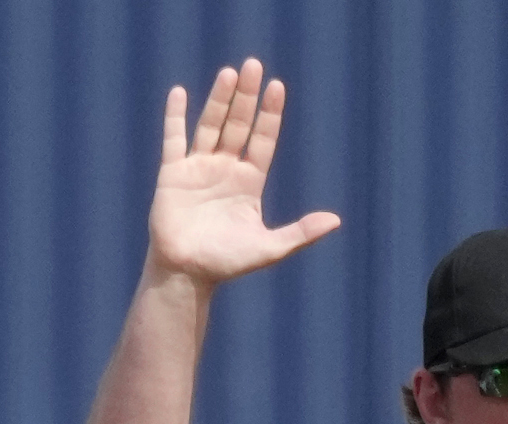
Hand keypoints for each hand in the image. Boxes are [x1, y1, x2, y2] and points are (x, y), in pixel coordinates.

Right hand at [147, 60, 339, 289]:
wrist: (186, 275)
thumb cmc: (226, 264)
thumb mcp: (269, 249)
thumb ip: (300, 234)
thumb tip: (335, 221)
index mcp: (249, 181)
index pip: (262, 139)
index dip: (269, 114)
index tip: (277, 87)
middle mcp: (225, 169)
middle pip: (238, 124)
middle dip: (246, 96)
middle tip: (253, 65)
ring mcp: (198, 169)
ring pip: (210, 125)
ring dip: (219, 100)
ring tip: (230, 72)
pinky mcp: (172, 175)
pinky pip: (174, 139)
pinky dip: (176, 117)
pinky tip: (180, 93)